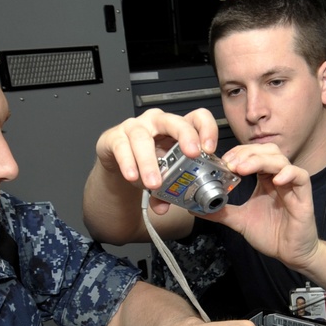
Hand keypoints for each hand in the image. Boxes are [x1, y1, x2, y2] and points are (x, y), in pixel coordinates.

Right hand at [94, 108, 219, 213]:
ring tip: (154, 184)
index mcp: (176, 129)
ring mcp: (135, 127)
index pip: (197, 118)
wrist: (117, 162)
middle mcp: (157, 123)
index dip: (206, 129)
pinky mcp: (115, 137)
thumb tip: (165, 207)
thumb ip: (166, 192)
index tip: (210, 149)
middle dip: (186, 136)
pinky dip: (128, 163)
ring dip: (149, 163)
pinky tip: (133, 177)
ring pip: (143, 138)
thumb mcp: (163, 175)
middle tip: (192, 154)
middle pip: (174, 121)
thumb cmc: (145, 161)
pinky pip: (122, 147)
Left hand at [208, 143, 320, 268]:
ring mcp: (291, 186)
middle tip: (231, 164)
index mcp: (264, 180)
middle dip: (247, 153)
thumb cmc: (271, 234)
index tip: (224, 161)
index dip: (239, 153)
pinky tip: (274, 181)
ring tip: (243, 169)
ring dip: (260, 160)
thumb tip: (196, 208)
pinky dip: (288, 174)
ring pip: (281, 160)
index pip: (254, 154)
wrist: (290, 253)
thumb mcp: (240, 220)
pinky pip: (300, 176)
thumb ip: (221, 212)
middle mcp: (278, 178)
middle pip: (267, 151)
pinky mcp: (304, 196)